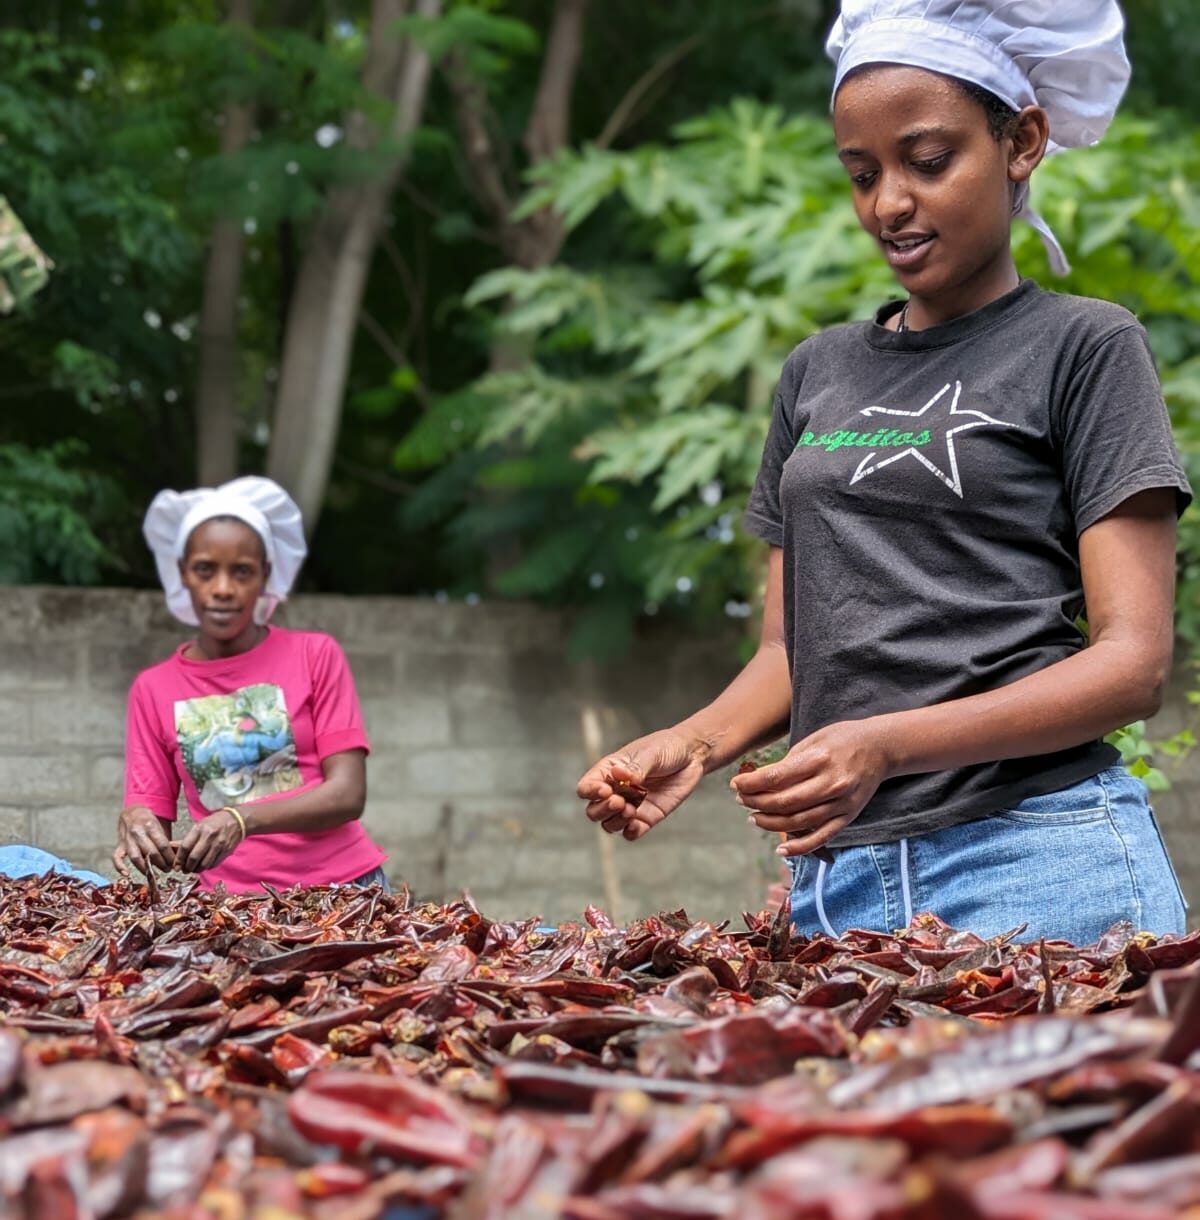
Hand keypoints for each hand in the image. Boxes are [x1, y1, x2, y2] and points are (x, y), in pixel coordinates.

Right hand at [113, 806, 175, 877]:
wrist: (132, 812)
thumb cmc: (148, 821)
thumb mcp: (159, 826)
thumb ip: (164, 840)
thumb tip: (174, 856)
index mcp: (150, 826)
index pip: (162, 845)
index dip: (170, 857)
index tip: (175, 863)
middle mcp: (138, 833)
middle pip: (151, 852)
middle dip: (161, 864)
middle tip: (168, 869)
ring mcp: (127, 840)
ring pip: (136, 857)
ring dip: (146, 868)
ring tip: (154, 874)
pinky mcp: (119, 845)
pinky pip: (117, 857)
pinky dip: (120, 867)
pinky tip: (126, 874)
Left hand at [173, 808, 245, 873]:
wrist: (237, 820)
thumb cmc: (216, 822)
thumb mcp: (200, 825)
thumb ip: (190, 838)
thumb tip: (176, 850)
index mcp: (200, 829)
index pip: (185, 847)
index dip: (179, 859)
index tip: (176, 865)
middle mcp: (209, 837)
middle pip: (194, 858)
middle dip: (187, 867)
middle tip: (184, 870)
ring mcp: (219, 845)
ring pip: (204, 864)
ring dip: (197, 869)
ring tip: (194, 869)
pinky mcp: (226, 851)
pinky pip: (213, 864)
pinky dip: (207, 868)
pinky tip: (204, 865)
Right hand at [577, 729, 705, 840]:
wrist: (691, 756)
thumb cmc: (666, 747)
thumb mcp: (650, 753)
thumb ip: (636, 768)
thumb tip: (620, 776)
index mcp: (609, 771)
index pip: (587, 787)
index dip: (590, 792)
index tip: (606, 790)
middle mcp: (616, 791)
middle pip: (594, 810)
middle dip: (603, 809)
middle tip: (620, 801)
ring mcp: (630, 806)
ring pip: (609, 824)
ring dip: (615, 821)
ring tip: (631, 810)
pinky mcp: (647, 817)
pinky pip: (631, 833)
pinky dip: (630, 832)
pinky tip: (637, 823)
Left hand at [731, 719, 893, 856]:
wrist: (881, 747)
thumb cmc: (842, 739)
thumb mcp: (812, 740)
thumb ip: (788, 763)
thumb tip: (759, 781)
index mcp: (819, 759)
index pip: (776, 777)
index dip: (751, 784)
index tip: (735, 784)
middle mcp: (830, 784)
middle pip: (784, 802)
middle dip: (755, 803)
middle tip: (740, 800)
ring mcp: (840, 804)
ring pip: (798, 822)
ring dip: (770, 824)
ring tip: (753, 818)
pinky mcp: (847, 817)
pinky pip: (820, 838)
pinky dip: (799, 848)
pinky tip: (780, 849)